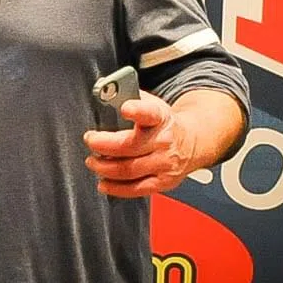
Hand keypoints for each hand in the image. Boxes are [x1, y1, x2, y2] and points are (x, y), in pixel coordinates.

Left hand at [82, 91, 196, 196]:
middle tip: (90, 139)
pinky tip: (103, 182)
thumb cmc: (163, 122)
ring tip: (92, 161)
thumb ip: (129, 98)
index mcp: (161, 118)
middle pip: (130, 146)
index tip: (124, 108)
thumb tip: (103, 93)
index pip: (150, 113)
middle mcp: (164, 142)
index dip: (137, 111)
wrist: (192, 141)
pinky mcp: (163, 182)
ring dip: (104, 167)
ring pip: (129, 170)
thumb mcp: (151, 104)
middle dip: (103, 144)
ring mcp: (165, 164)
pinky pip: (136, 189)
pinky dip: (116, 188)